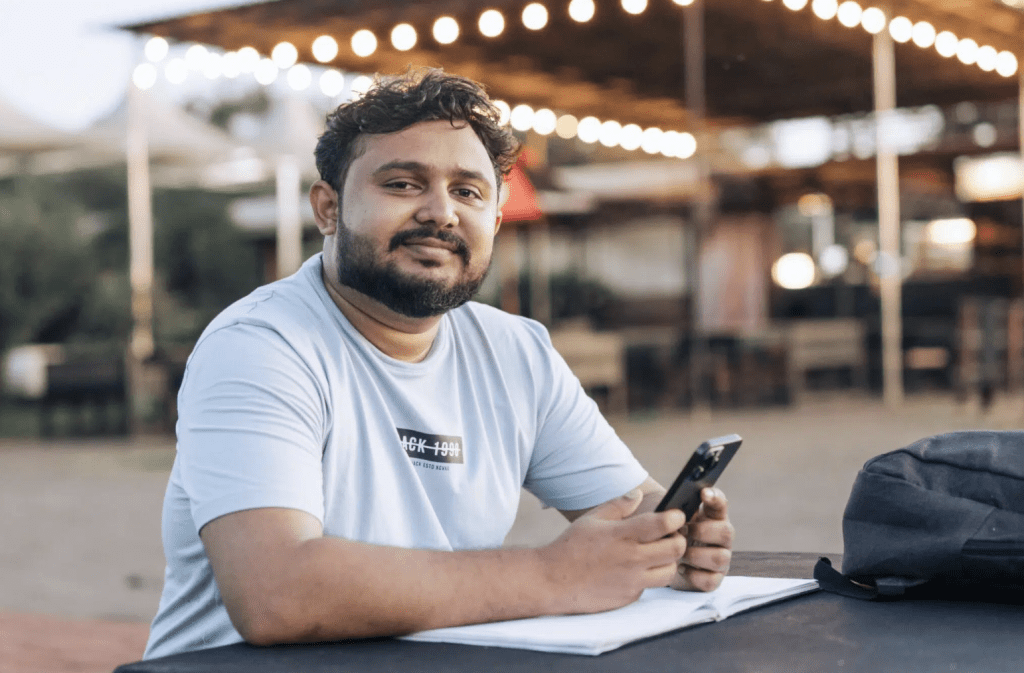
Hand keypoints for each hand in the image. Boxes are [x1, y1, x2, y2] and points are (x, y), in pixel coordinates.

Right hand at [538, 489, 687, 613]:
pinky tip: (637, 570)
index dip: (675, 517)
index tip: (676, 515)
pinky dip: (649, 577)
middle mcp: (631, 558)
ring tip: (657, 554)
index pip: (662, 524)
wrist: (553, 581)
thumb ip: (618, 506)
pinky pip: (651, 586)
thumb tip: (638, 494)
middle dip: (678, 540)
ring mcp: (632, 580)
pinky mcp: (630, 597)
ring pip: (670, 571)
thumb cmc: (571, 547)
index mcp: (622, 535)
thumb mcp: (592, 519)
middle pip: (675, 549)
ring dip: (668, 561)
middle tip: (671, 536)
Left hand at [670, 487, 733, 591]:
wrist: (666, 564)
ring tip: (681, 554)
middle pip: (727, 532)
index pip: (721, 504)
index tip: (703, 493)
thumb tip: (663, 504)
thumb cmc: (670, 536)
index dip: (715, 497)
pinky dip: (695, 575)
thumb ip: (672, 510)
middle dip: (703, 531)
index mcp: (712, 518)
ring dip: (697, 555)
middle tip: (683, 531)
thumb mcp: (671, 520)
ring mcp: (721, 559)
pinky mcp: (715, 579)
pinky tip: (681, 568)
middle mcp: (721, 538)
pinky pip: (712, 580)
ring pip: (721, 558)